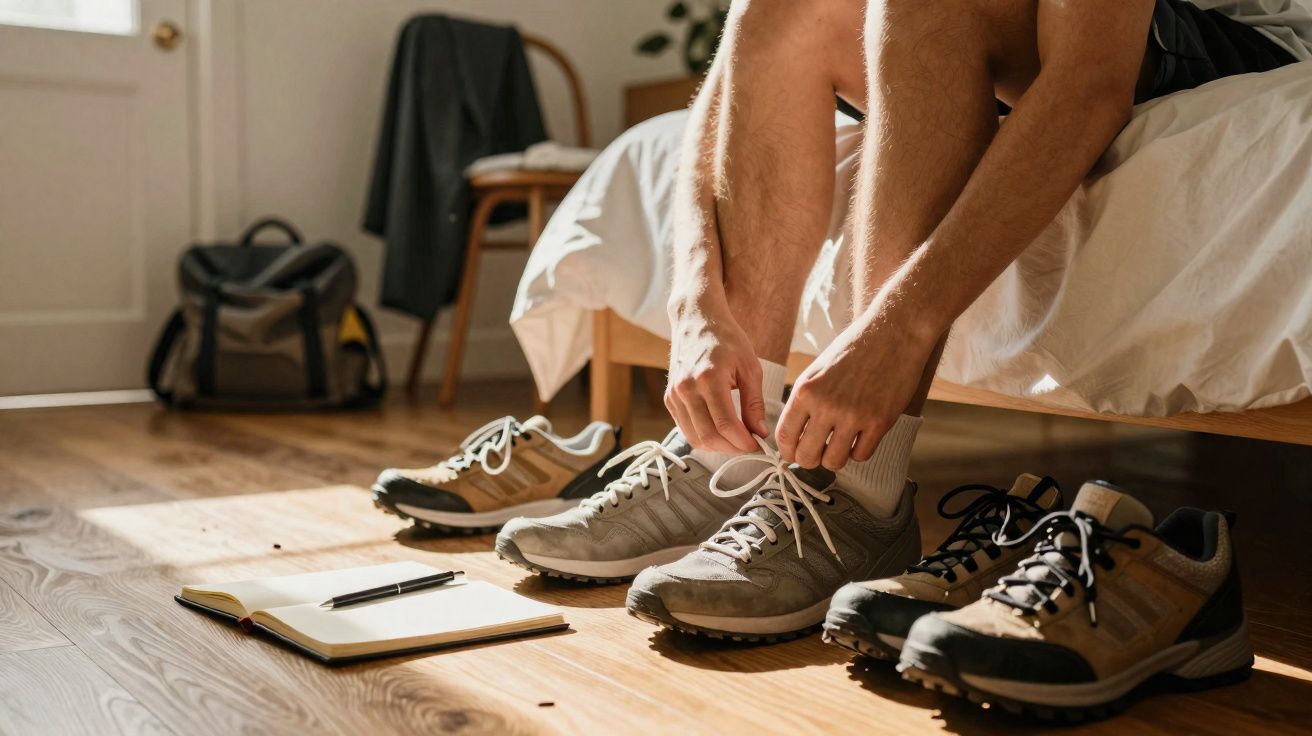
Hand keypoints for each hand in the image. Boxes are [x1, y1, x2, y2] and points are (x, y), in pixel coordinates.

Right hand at [666, 301, 765, 452]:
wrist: (697, 321)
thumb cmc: (727, 339)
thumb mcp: (750, 367)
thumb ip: (754, 403)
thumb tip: (759, 433)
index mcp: (709, 379)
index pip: (726, 425)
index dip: (744, 443)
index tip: (759, 446)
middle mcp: (686, 389)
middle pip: (709, 436)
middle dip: (733, 448)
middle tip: (750, 446)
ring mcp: (674, 395)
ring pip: (695, 438)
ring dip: (718, 447)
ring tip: (737, 441)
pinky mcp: (669, 399)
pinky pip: (686, 429)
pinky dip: (704, 437)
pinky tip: (721, 432)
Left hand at [777, 311, 935, 469]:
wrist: (894, 332)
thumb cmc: (854, 349)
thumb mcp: (817, 371)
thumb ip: (804, 402)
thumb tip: (794, 435)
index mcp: (805, 391)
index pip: (785, 438)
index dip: (787, 452)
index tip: (794, 454)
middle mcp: (826, 406)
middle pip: (806, 457)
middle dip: (810, 460)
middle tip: (818, 452)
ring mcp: (854, 416)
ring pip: (834, 462)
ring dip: (836, 457)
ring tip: (841, 443)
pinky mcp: (880, 422)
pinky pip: (862, 456)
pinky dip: (860, 450)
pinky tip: (862, 435)